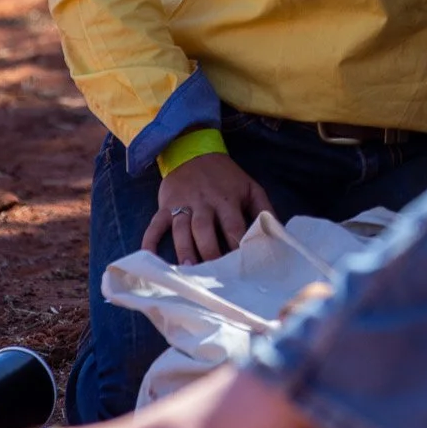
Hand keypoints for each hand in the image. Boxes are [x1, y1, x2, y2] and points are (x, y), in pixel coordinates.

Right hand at [142, 153, 275, 264]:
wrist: (194, 150)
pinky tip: (148, 257)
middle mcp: (204, 202)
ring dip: (184, 249)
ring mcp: (183, 203)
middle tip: (213, 276)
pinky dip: (150, 240)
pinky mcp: (165, 204)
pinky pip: (155, 224)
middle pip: (205, 229)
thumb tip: (278, 234)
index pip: (233, 225)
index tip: (241, 267)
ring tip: (188, 270)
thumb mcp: (250, 187)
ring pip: (181, 228)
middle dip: (209, 252)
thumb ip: (265, 209)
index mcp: (227, 198)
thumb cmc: (226, 177)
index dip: (237, 245)